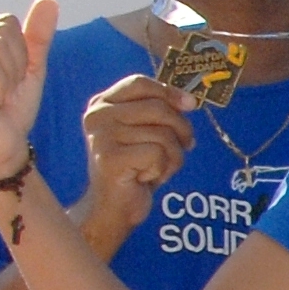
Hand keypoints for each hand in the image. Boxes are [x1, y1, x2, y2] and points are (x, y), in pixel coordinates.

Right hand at [0, 0, 55, 180]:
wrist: (7, 143)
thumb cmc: (14, 107)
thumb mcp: (32, 66)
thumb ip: (38, 34)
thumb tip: (48, 0)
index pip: (6, 22)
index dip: (22, 52)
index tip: (12, 77)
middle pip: (2, 32)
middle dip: (17, 65)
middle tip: (4, 89)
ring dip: (9, 78)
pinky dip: (0, 86)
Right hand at [79, 73, 193, 228]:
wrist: (113, 206)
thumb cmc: (135, 167)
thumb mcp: (146, 133)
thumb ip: (160, 112)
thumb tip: (189, 100)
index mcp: (102, 104)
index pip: (140, 83)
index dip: (169, 92)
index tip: (191, 105)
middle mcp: (97, 116)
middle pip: (159, 108)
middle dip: (181, 130)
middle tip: (185, 147)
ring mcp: (101, 136)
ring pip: (163, 134)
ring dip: (173, 156)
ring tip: (157, 167)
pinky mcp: (111, 158)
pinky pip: (158, 154)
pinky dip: (163, 169)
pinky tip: (146, 178)